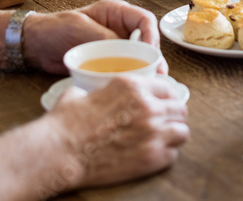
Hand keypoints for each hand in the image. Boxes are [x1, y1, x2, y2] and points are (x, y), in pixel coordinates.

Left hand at [23, 0, 163, 74]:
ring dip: (145, 70)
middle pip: (146, 41)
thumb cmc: (55, 29)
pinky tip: (133, 88)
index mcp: (116, 13)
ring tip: (150, 85)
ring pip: (139, 58)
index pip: (144, 20)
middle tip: (157, 75)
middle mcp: (120, 29)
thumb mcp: (80, 29)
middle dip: (153, 58)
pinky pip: (125, 70)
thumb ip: (104, 38)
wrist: (36, 45)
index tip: (149, 53)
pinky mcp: (108, 63)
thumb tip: (127, 52)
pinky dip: (130, 79)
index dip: (151, 36)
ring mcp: (115, 47)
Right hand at [42, 76, 188, 192]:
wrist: (61, 151)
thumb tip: (90, 94)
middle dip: (173, 116)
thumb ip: (97, 91)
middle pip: (179, 109)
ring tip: (163, 141)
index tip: (162, 105)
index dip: (165, 98)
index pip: (166, 87)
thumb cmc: (66, 123)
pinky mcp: (151, 157)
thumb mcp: (80, 93)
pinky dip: (165, 156)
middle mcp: (148, 106)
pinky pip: (173, 155)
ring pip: (182, 132)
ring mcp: (152, 132)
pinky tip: (152, 156)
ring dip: (173, 136)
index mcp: (132, 86)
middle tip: (165, 124)